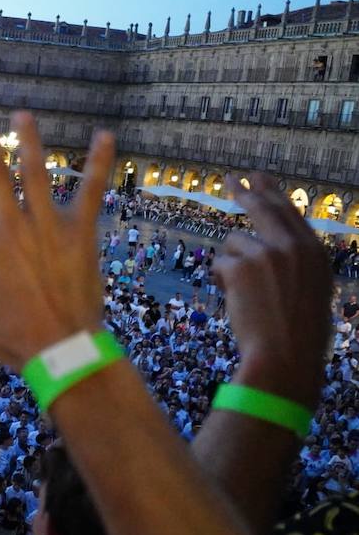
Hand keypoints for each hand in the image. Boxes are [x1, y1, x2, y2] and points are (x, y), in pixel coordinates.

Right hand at [0, 112, 114, 367]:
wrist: (59, 350)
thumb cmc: (6, 335)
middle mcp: (8, 228)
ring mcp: (45, 227)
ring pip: (35, 172)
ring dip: (29, 140)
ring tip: (23, 115)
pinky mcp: (79, 233)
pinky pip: (90, 191)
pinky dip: (99, 163)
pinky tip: (104, 136)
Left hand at [215, 175, 331, 408]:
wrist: (285, 356)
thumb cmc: (297, 333)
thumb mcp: (310, 290)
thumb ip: (294, 263)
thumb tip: (265, 243)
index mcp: (315, 253)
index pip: (289, 213)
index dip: (272, 193)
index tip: (259, 178)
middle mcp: (293, 246)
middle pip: (263, 209)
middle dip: (245, 191)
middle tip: (231, 179)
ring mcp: (267, 254)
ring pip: (233, 244)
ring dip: (231, 265)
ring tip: (246, 295)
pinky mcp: (241, 266)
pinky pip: (219, 264)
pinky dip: (221, 281)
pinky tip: (236, 299)